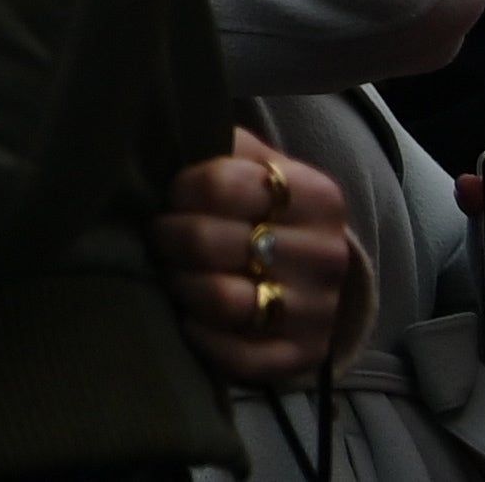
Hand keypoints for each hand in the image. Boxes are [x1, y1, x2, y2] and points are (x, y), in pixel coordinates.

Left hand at [157, 131, 358, 386]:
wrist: (314, 272)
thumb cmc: (266, 206)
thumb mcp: (254, 163)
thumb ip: (220, 146)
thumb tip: (163, 128)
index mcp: (317, 196)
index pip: (227, 184)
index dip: (183, 189)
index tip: (171, 195)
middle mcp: (325, 255)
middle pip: (214, 243)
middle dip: (170, 238)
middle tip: (159, 235)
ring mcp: (318, 311)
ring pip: (223, 300)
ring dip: (181, 284)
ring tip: (171, 272)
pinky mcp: (303, 356)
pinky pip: (238, 355)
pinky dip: (201, 336)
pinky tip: (187, 317)